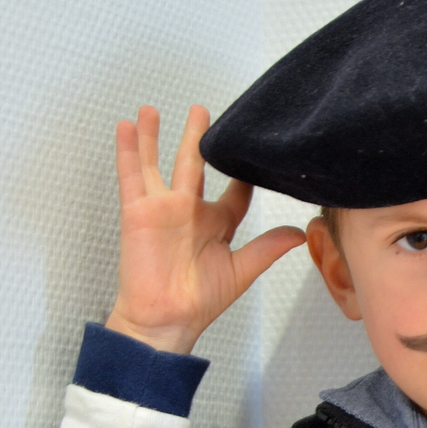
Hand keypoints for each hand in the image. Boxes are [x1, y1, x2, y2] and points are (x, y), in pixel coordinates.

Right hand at [105, 104, 305, 352]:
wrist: (167, 319)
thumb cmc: (200, 301)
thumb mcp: (242, 271)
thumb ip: (268, 248)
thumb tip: (299, 233)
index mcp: (215, 225)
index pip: (234, 194)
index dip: (244, 175)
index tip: (255, 154)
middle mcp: (189, 212)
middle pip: (195, 166)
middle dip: (198, 139)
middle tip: (203, 111)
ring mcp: (162, 209)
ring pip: (158, 163)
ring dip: (155, 136)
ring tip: (152, 108)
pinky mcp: (139, 212)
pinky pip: (132, 176)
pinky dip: (129, 150)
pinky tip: (127, 126)